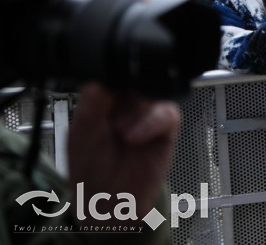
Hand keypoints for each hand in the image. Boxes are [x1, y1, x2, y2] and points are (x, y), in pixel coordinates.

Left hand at [68, 84, 179, 222]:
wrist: (109, 205)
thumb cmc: (91, 172)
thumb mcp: (81, 138)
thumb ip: (89, 109)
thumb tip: (97, 81)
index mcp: (105, 100)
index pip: (113, 75)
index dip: (112, 77)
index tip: (106, 87)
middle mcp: (129, 104)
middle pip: (138, 78)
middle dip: (127, 94)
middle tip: (112, 114)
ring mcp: (148, 115)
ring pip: (154, 93)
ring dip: (137, 111)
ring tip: (121, 133)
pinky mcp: (166, 129)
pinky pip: (168, 113)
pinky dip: (152, 122)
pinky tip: (135, 136)